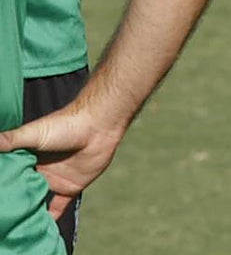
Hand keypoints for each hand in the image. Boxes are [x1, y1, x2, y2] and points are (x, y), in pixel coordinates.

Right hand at [0, 104, 123, 218]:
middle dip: (12, 198)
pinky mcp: (71, 187)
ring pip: (37, 199)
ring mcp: (54, 179)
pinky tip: (40, 227)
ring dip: (28, 209)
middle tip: (0, 212)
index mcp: (26, 157)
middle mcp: (39, 170)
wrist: (98, 126)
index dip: (2, 183)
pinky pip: (58, 206)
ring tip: (13, 222)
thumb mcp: (32, 133)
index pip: (9, 173)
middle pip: (21, 188)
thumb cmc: (65, 124)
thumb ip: (10, 140)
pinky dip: (50, 217)